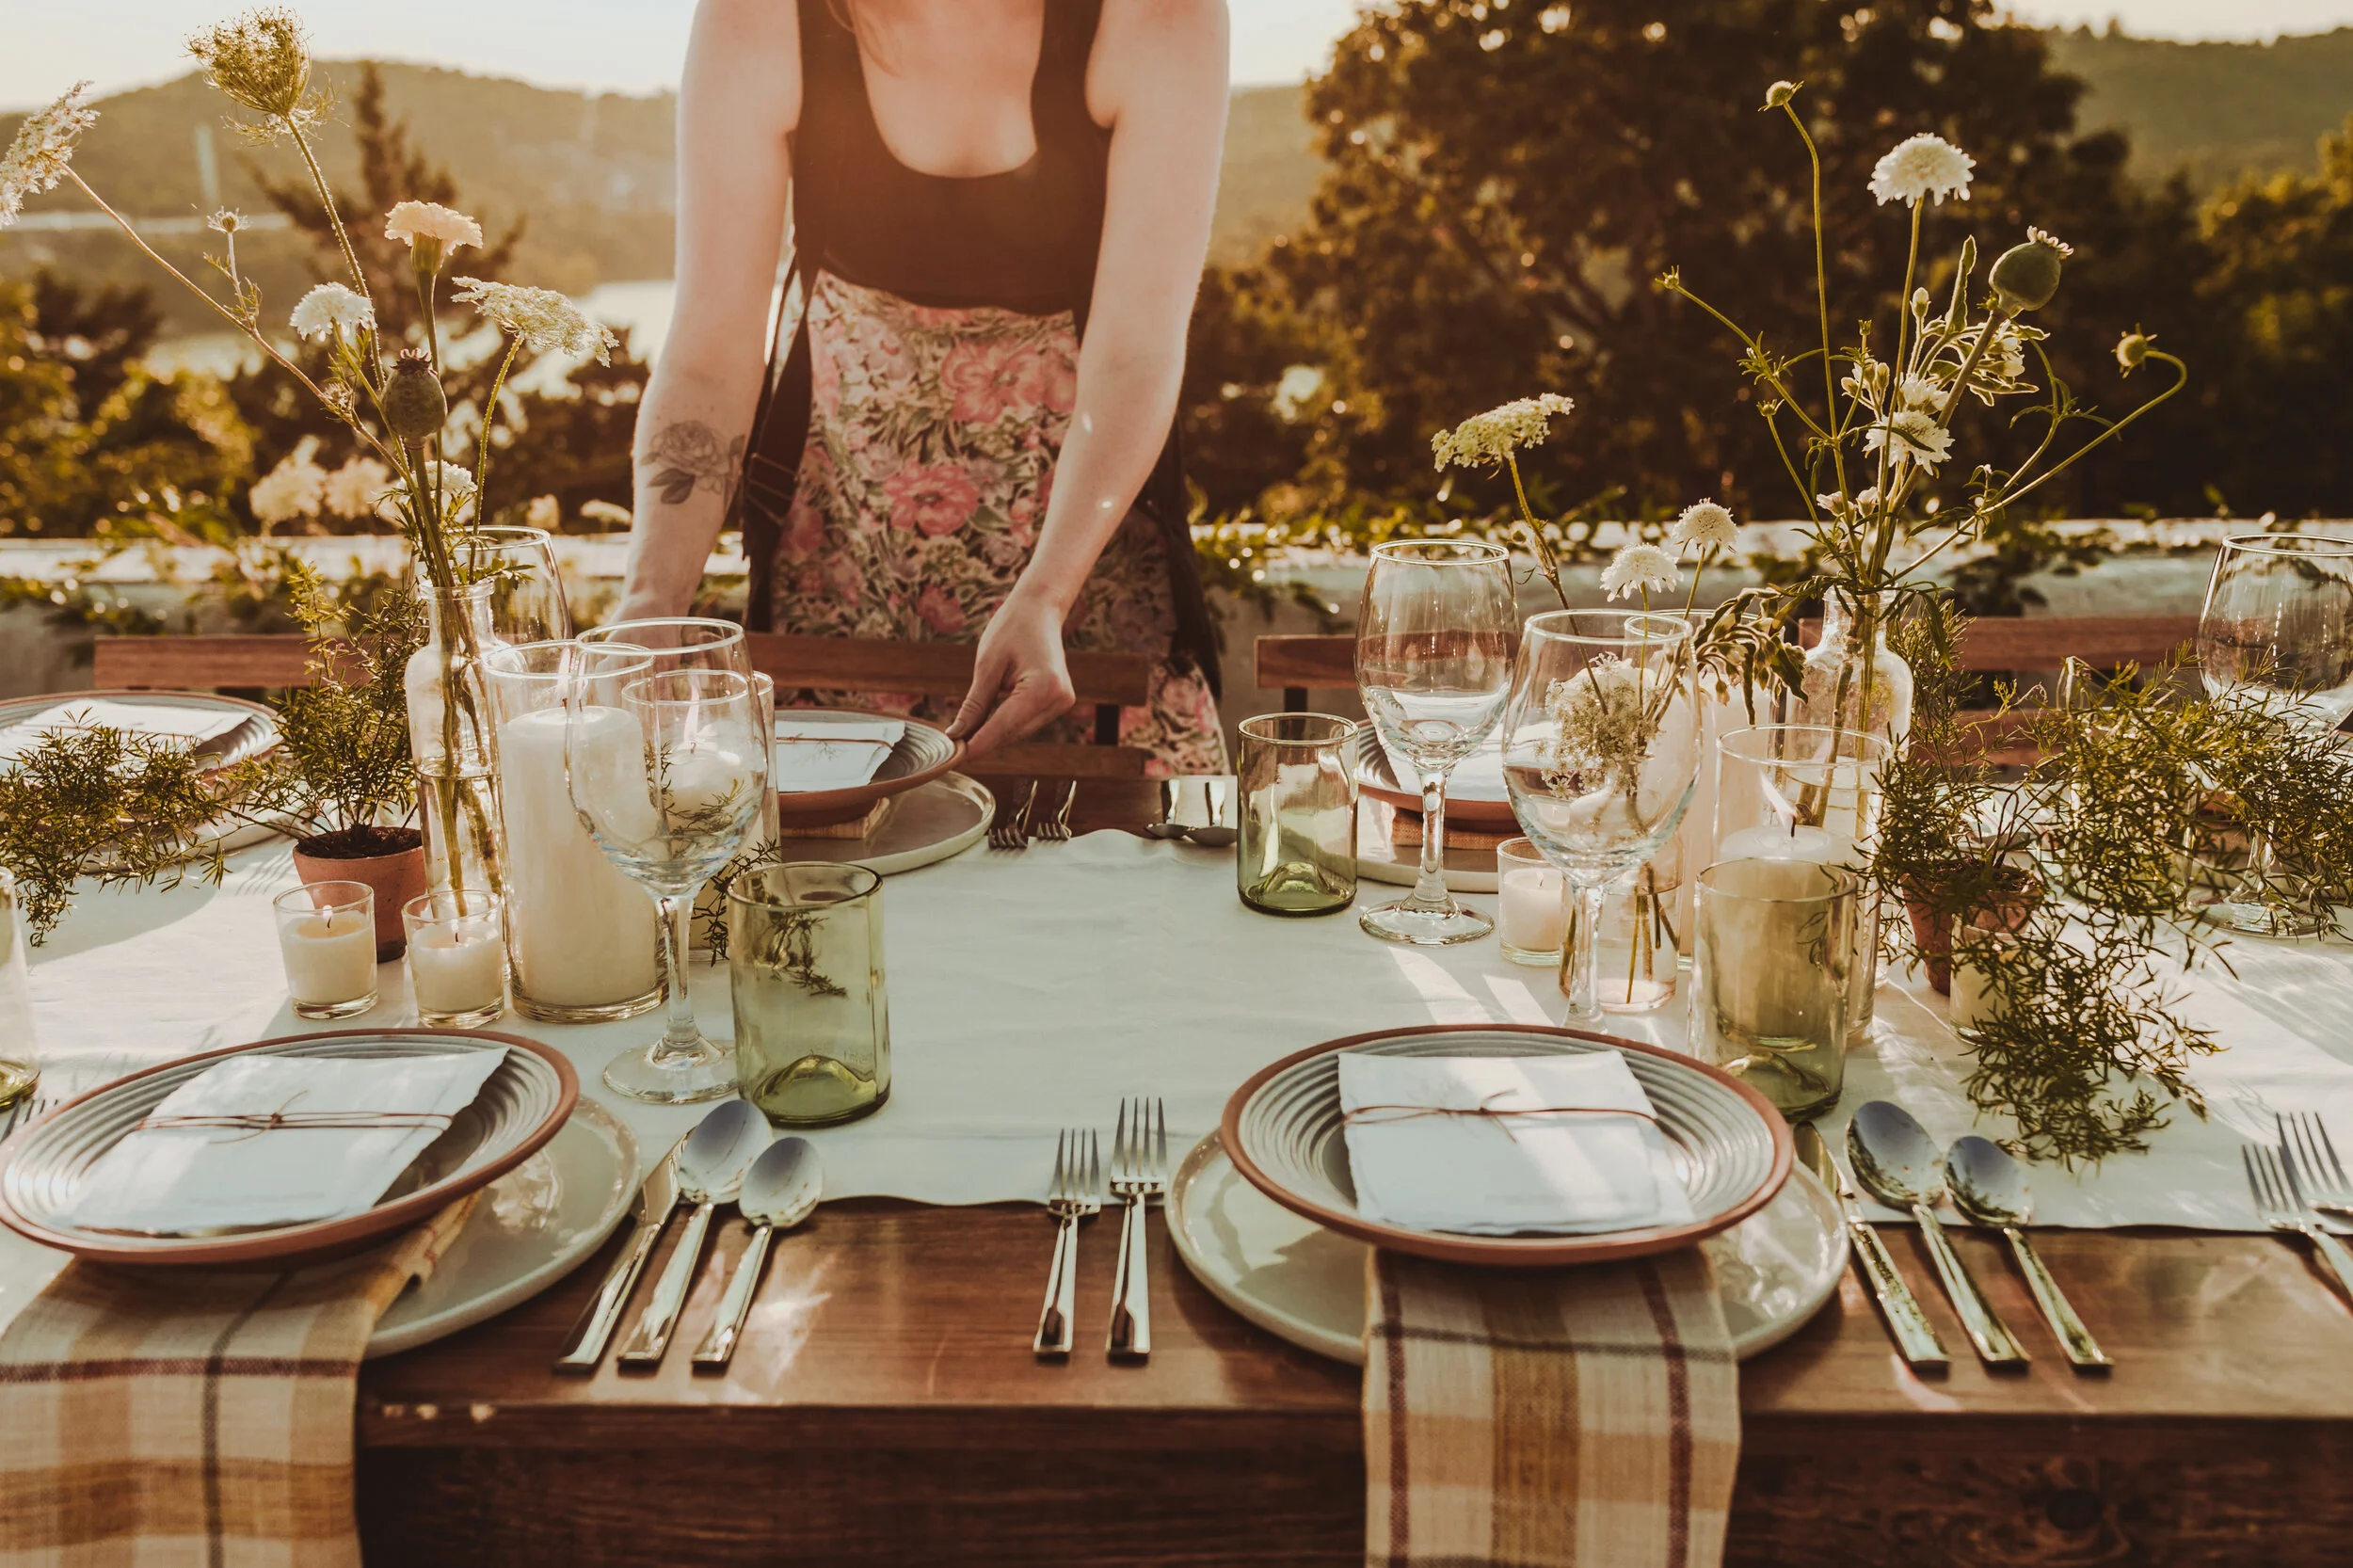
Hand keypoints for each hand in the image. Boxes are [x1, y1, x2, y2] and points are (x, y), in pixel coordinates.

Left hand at [949, 593, 1076, 758]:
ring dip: (993, 735)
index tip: (954, 757)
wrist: (1039, 609)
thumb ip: (974, 705)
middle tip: (952, 747)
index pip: (1004, 726)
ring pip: (1019, 732)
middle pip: (1013, 733)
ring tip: (964, 736)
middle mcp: (1059, 699)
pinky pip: (1026, 723)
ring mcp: (1062, 703)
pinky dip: (1006, 725)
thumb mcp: (987, 666)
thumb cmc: (1012, 628)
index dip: (977, 744)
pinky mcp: (1059, 703)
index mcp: (1045, 687)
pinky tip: (985, 724)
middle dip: (983, 741)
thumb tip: (957, 735)